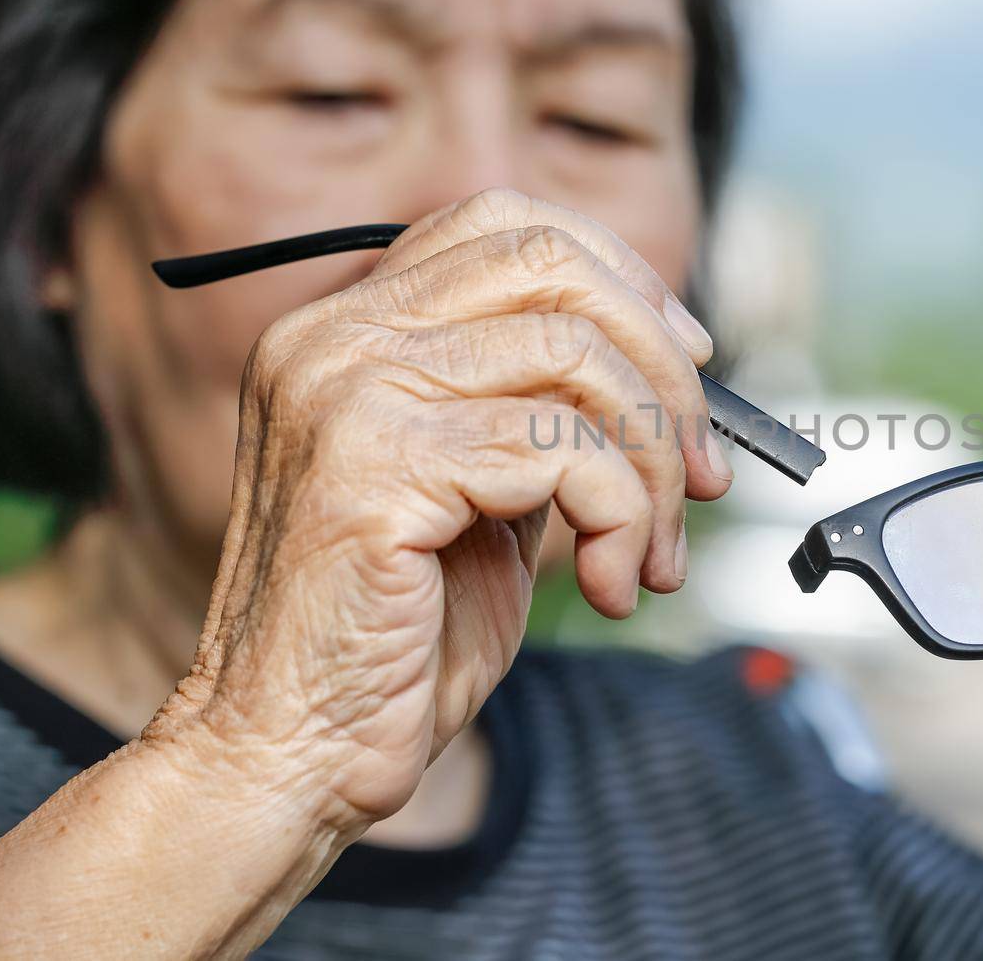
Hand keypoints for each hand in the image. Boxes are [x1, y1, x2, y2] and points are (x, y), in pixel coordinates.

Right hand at [144, 187, 732, 834]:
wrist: (285, 757)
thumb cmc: (394, 638)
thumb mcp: (484, 495)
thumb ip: (540, 412)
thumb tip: (668, 366)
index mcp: (349, 330)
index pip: (506, 224)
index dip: (623, 277)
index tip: (689, 358)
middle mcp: (333, 338)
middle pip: (554, 264)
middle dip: (662, 367)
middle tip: (698, 471)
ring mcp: (344, 392)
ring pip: (575, 354)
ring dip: (652, 464)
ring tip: (652, 556)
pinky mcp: (373, 466)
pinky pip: (562, 450)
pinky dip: (620, 518)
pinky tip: (606, 586)